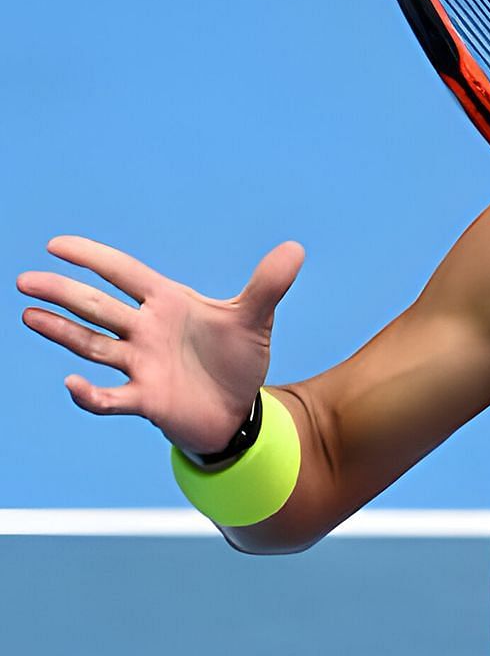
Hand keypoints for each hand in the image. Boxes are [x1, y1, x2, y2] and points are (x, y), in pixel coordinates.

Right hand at [18, 236, 304, 455]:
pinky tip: (72, 385)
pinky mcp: (146, 400)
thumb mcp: (256, 320)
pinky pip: (111, 398)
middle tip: (26, 280)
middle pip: (98, 306)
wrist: (239, 410)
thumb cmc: (237, 359)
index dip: (93, 257)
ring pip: (94, 345)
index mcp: (167, 304)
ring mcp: (141, 365)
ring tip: (29, 315)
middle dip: (63, 292)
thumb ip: (269, 285)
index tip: (57, 244)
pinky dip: (91, 395)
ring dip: (62, 332)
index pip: (124, 273)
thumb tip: (296, 248)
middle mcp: (146, 331)